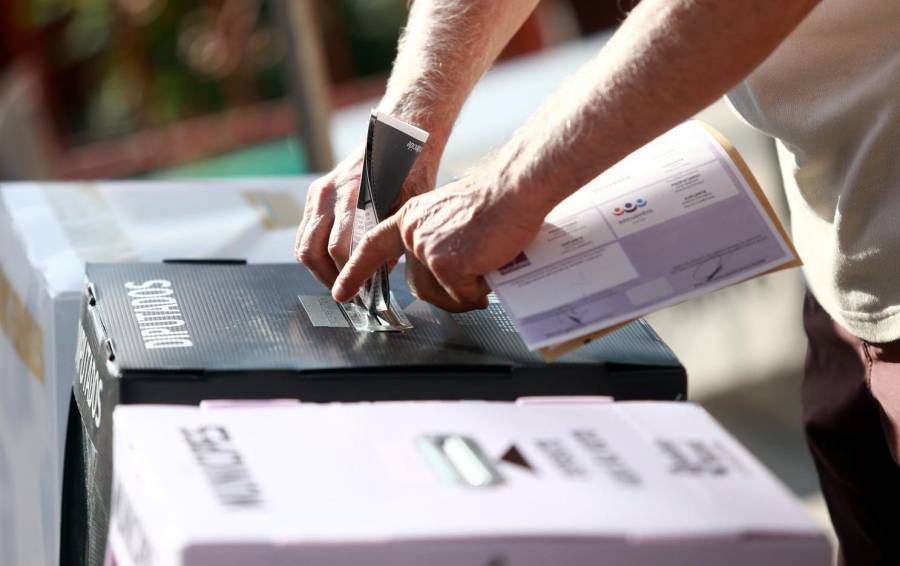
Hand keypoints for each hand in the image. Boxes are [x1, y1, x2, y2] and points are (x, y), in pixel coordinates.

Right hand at [294, 146, 436, 286]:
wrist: (396, 137)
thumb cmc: (409, 171)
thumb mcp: (408, 208)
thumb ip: (389, 240)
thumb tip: (377, 274)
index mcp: (354, 197)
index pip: (339, 249)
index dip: (348, 275)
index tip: (358, 293)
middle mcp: (331, 194)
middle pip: (313, 251)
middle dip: (329, 277)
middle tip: (347, 291)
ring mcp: (320, 193)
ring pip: (304, 245)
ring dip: (319, 268)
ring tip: (339, 279)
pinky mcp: (316, 193)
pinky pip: (306, 232)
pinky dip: (315, 252)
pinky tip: (333, 261)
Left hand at [332, 174, 544, 311]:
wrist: (513, 190)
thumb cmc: (494, 202)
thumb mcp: (450, 216)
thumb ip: (435, 239)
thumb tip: (444, 274)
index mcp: (410, 218)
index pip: (373, 247)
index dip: (356, 272)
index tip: (342, 292)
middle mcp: (412, 234)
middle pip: (418, 285)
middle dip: (445, 296)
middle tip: (470, 292)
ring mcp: (427, 250)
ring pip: (441, 294)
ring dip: (465, 295)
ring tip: (487, 274)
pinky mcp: (446, 265)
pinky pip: (463, 295)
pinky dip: (480, 290)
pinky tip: (492, 268)